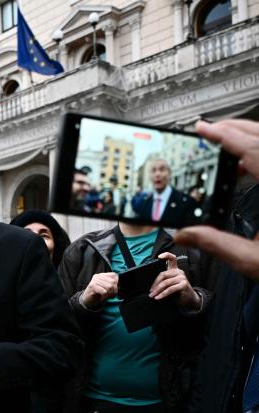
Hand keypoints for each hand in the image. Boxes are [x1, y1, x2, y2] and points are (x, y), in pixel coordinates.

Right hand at [81, 272, 117, 308]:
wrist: (87, 299)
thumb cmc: (99, 294)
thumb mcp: (107, 288)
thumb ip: (113, 285)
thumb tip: (120, 286)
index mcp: (103, 275)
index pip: (114, 276)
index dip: (117, 284)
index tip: (115, 291)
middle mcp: (98, 276)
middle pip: (113, 282)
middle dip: (114, 291)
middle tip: (111, 296)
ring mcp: (95, 280)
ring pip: (109, 287)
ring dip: (109, 294)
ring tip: (105, 297)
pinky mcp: (92, 286)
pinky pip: (104, 291)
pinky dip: (104, 296)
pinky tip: (101, 297)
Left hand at [149, 252, 200, 309]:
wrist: (189, 298)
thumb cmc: (178, 290)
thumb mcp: (170, 283)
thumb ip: (164, 280)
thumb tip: (151, 284)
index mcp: (175, 269)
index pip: (172, 258)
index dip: (166, 255)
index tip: (159, 257)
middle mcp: (179, 272)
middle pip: (163, 274)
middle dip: (155, 283)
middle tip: (150, 291)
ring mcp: (182, 278)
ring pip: (165, 282)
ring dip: (157, 290)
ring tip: (153, 295)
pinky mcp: (184, 285)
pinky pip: (170, 289)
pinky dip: (162, 294)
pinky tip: (158, 297)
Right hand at [175, 119, 258, 279]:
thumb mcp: (253, 260)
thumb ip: (216, 244)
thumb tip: (185, 234)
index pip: (252, 151)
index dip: (225, 136)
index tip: (204, 129)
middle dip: (235, 129)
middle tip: (210, 130)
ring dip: (248, 139)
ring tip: (224, 143)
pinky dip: (258, 154)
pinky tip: (245, 167)